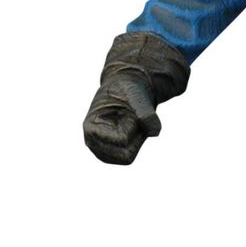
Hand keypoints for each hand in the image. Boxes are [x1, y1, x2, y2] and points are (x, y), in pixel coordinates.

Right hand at [81, 31, 189, 165]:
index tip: (125, 110)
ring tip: (128, 122)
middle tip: (129, 117)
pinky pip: (129, 157)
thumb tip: (155, 131)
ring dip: (134, 141)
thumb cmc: (127, 89)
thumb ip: (145, 110)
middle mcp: (91, 143)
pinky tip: (128, 129)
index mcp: (90, 127)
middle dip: (133, 136)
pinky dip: (134, 144)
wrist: (126, 89)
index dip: (132, 125)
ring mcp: (99, 151)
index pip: (122, 140)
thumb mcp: (135, 94)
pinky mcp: (109, 155)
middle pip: (125, 154)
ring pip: (127, 157)